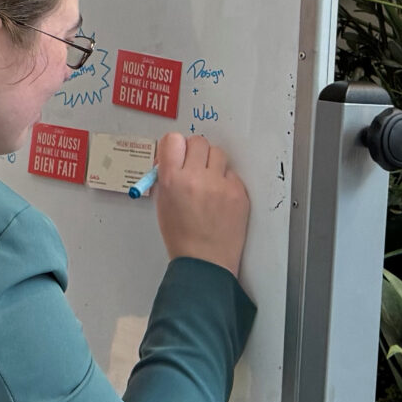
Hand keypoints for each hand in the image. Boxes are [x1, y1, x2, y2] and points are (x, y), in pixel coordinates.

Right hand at [154, 133, 247, 277]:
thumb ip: (167, 177)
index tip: (177, 152)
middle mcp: (196, 178)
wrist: (205, 261)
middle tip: (195, 166)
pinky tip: (220, 197)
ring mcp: (220, 184)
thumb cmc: (182, 237)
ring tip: (209, 182)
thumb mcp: (163, 203)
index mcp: (172, 180)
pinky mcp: (238, 192)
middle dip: (195, 152)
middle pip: (198, 141)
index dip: (175, 146)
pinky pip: (232, 173)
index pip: (173, 139)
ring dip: (212, 163)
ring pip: (218, 153)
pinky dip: (226, 181)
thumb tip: (173, 159)